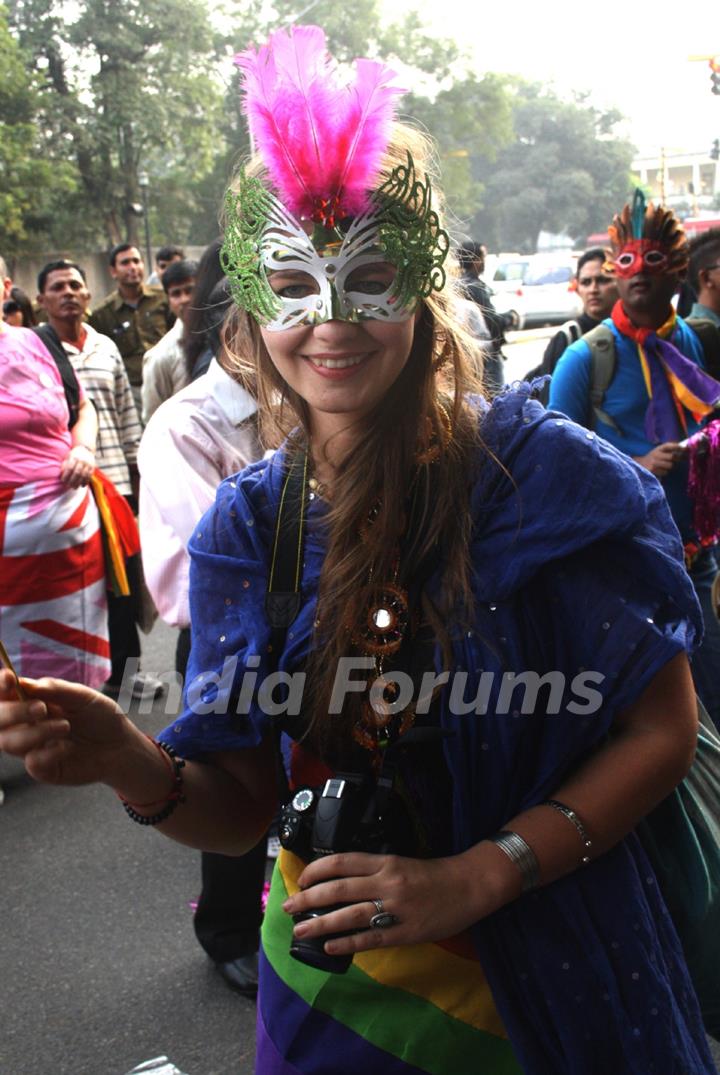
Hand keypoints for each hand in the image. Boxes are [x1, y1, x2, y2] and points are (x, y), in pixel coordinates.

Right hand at [0, 670, 128, 786]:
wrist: (121, 745)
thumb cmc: (100, 716)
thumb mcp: (82, 697)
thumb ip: (55, 689)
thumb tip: (25, 683)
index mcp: (33, 702)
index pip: (5, 694)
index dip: (1, 686)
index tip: (9, 678)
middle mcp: (26, 724)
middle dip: (14, 712)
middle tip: (41, 708)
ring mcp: (32, 747)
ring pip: (9, 742)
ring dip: (36, 732)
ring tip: (66, 726)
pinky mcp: (42, 769)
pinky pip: (32, 762)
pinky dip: (50, 753)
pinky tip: (69, 748)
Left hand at [61, 444, 94, 486]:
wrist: (86, 449)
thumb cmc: (74, 455)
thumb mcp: (68, 457)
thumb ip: (64, 465)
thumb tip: (61, 474)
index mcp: (74, 457)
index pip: (69, 468)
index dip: (66, 475)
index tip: (63, 480)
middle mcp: (82, 460)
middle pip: (77, 473)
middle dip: (72, 481)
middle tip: (69, 486)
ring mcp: (88, 464)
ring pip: (84, 475)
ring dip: (79, 483)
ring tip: (75, 487)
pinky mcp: (92, 467)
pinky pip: (89, 476)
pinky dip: (86, 481)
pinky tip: (82, 485)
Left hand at [282, 847, 512, 957]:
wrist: (469, 886)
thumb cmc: (434, 875)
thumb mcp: (401, 863)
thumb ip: (374, 871)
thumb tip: (341, 883)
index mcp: (385, 862)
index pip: (341, 861)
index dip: (316, 871)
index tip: (300, 879)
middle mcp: (386, 882)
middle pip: (338, 889)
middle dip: (308, 899)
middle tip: (289, 908)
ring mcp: (395, 908)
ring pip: (348, 915)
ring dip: (320, 924)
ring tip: (301, 931)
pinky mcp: (404, 932)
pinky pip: (369, 939)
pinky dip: (346, 944)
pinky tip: (329, 948)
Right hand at [633, 442, 685, 476]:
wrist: (639, 466)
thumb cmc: (652, 458)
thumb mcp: (658, 452)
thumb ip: (669, 450)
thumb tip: (684, 448)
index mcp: (657, 449)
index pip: (668, 446)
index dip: (677, 446)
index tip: (686, 448)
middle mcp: (655, 455)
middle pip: (672, 457)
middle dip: (677, 459)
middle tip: (679, 459)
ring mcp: (654, 463)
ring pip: (670, 466)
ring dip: (669, 467)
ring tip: (664, 466)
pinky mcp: (653, 471)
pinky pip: (664, 472)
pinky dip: (664, 472)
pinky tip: (659, 471)